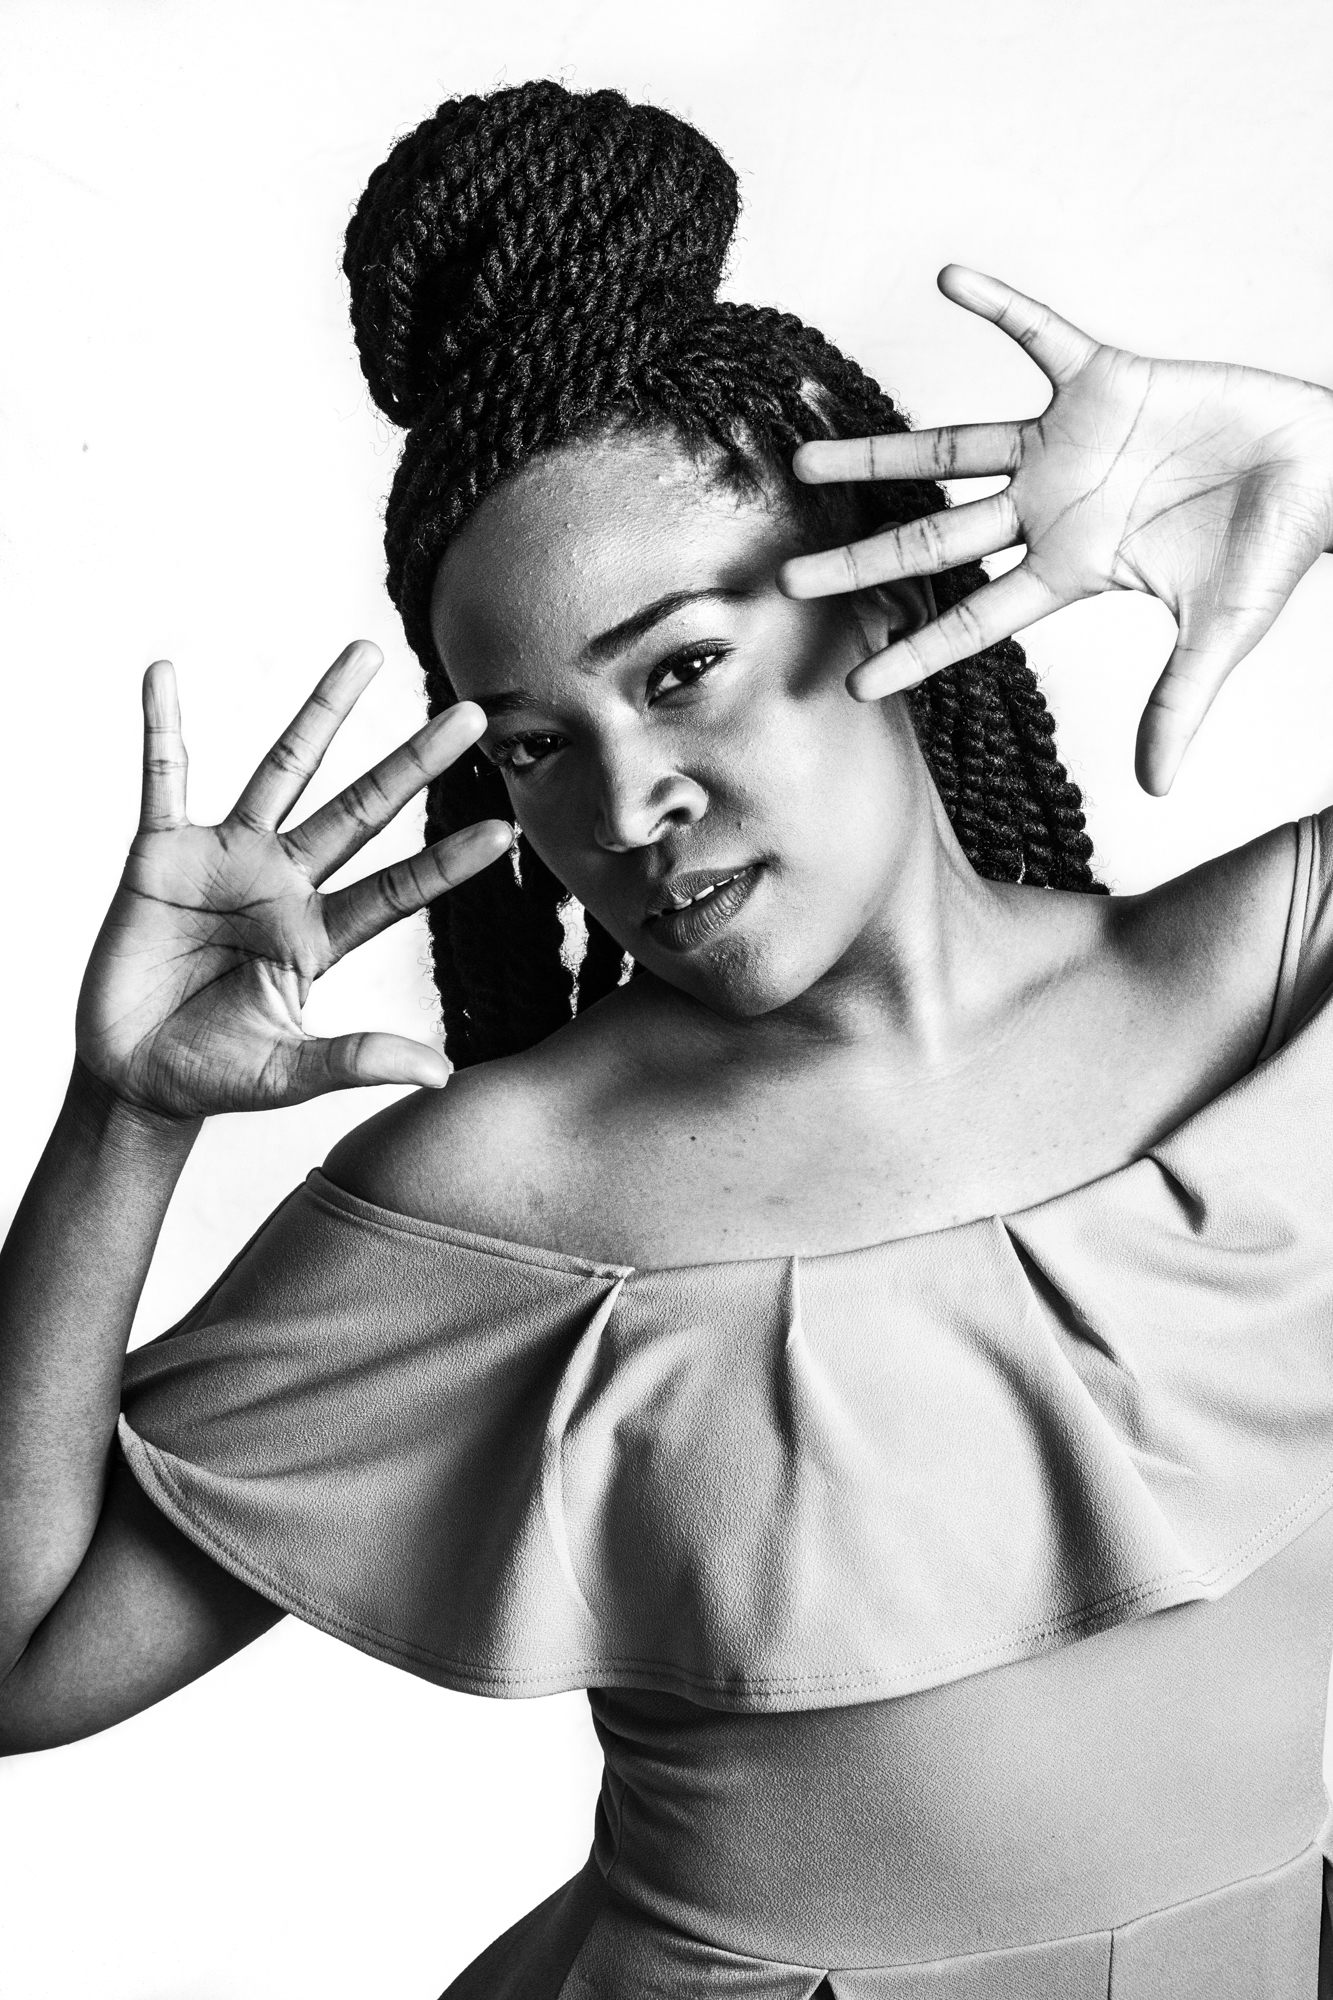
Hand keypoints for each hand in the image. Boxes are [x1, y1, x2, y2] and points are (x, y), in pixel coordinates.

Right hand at [74, 642, 510, 1117]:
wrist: (132, 1075)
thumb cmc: (213, 1074)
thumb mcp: (287, 1073)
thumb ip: (356, 1060)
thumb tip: (442, 1074)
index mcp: (320, 936)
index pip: (398, 889)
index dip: (447, 862)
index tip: (504, 831)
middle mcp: (284, 885)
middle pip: (361, 810)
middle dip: (414, 763)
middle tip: (473, 715)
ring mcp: (226, 861)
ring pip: (283, 770)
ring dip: (324, 712)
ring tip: (366, 654)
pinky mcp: (161, 855)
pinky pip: (161, 777)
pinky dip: (160, 727)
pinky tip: (163, 675)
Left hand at [779, 266, 1332, 793]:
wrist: (1323, 471)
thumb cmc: (1276, 550)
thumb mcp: (1220, 636)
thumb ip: (1177, 705)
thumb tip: (1156, 789)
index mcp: (1070, 569)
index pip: (975, 619)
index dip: (916, 650)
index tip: (854, 681)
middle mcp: (1050, 509)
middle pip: (932, 537)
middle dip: (861, 558)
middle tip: (788, 577)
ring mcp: (1069, 444)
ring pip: (950, 447)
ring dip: (879, 452)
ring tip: (807, 457)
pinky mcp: (1105, 379)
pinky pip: (1040, 334)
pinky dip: (1000, 306)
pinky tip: (947, 279)